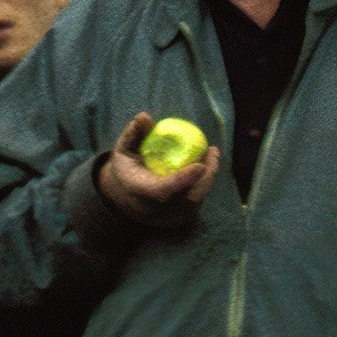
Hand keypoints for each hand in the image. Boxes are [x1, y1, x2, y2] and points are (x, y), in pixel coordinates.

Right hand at [93, 113, 217, 224]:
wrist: (125, 197)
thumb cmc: (126, 169)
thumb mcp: (123, 150)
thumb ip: (133, 134)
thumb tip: (145, 117)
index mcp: (139, 191)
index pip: (163, 190)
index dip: (182, 180)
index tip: (200, 166)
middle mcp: (154, 209)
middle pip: (187, 198)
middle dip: (205, 176)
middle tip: (212, 152)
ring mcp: (168, 217)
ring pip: (195, 200)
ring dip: (207, 178)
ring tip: (212, 155)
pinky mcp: (178, 219)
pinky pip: (196, 201)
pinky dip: (203, 184)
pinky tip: (207, 167)